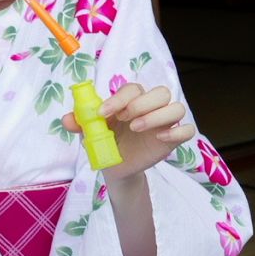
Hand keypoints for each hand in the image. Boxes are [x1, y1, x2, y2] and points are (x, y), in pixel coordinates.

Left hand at [62, 82, 194, 180]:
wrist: (114, 167)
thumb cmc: (105, 142)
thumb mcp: (90, 133)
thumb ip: (80, 123)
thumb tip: (66, 119)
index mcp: (132, 101)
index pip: (133, 88)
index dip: (119, 97)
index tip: (103, 113)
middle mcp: (151, 108)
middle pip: (161, 92)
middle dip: (143, 103)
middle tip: (125, 118)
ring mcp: (164, 123)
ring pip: (177, 108)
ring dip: (158, 115)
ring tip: (137, 128)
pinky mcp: (172, 140)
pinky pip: (187, 130)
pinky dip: (178, 132)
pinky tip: (160, 138)